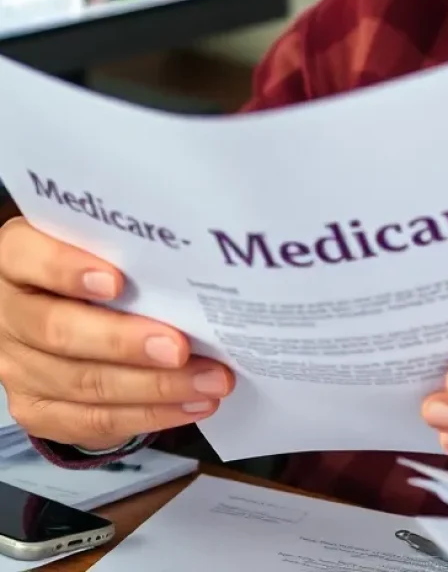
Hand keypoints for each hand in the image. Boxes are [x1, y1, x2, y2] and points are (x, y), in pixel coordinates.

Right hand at [0, 217, 233, 451]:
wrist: (69, 309)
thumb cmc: (100, 265)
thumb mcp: (102, 246)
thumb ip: (126, 247)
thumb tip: (191, 262)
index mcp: (16, 258)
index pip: (28, 257)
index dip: (66, 269)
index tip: (118, 282)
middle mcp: (8, 312)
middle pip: (58, 331)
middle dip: (125, 343)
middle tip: (180, 348)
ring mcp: (16, 365)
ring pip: (81, 383)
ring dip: (154, 386)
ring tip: (208, 381)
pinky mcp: (35, 408)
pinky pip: (91, 421)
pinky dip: (148, 414)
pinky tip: (189, 404)